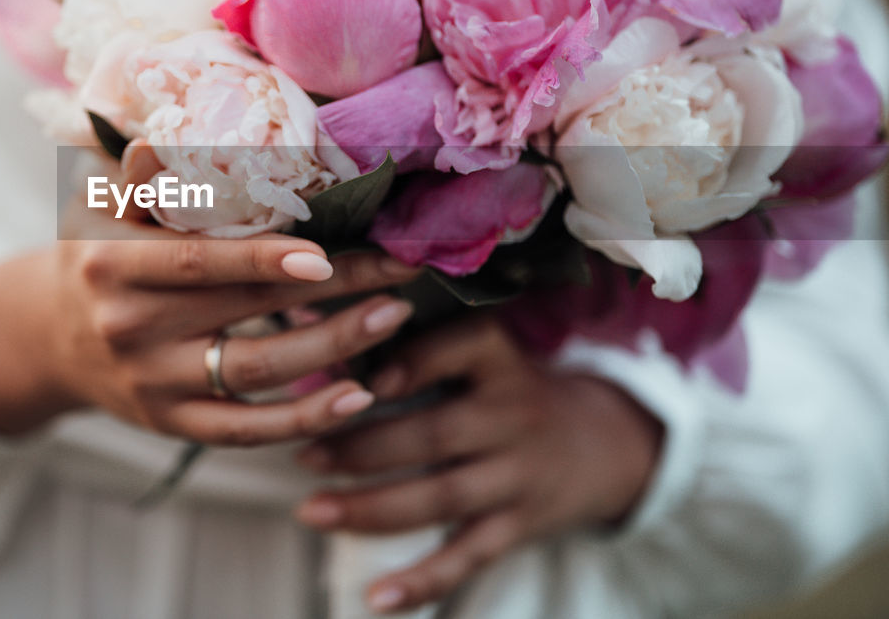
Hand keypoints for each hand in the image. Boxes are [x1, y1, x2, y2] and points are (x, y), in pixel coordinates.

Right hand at [0, 147, 420, 441]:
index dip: (263, 258)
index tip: (327, 249)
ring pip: (258, 370)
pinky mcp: (173, 424)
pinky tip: (359, 397)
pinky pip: (248, 430)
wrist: (48, 340)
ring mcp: (154, 383)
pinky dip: (306, 418)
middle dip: (334, 288)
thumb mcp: (100, 209)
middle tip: (399, 267)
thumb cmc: (93, 257)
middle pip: (247, 309)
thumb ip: (143, 176)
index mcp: (112, 265)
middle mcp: (131, 328)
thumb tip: (183, 130)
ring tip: (393, 314)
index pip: (199, 262)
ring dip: (336, 346)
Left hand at [293, 318, 662, 614]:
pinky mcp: (519, 526)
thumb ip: (405, 338)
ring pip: (441, 497)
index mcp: (500, 361)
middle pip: (435, 434)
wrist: (602, 444)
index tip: (362, 374)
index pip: (462, 348)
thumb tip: (304, 315)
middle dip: (364, 446)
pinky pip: (467, 557)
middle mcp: (513, 417)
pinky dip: (422, 582)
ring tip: (312, 511)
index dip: (413, 360)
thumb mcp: (479, 352)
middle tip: (303, 453)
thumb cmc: (506, 386)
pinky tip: (376, 600)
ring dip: (372, 508)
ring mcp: (518, 476)